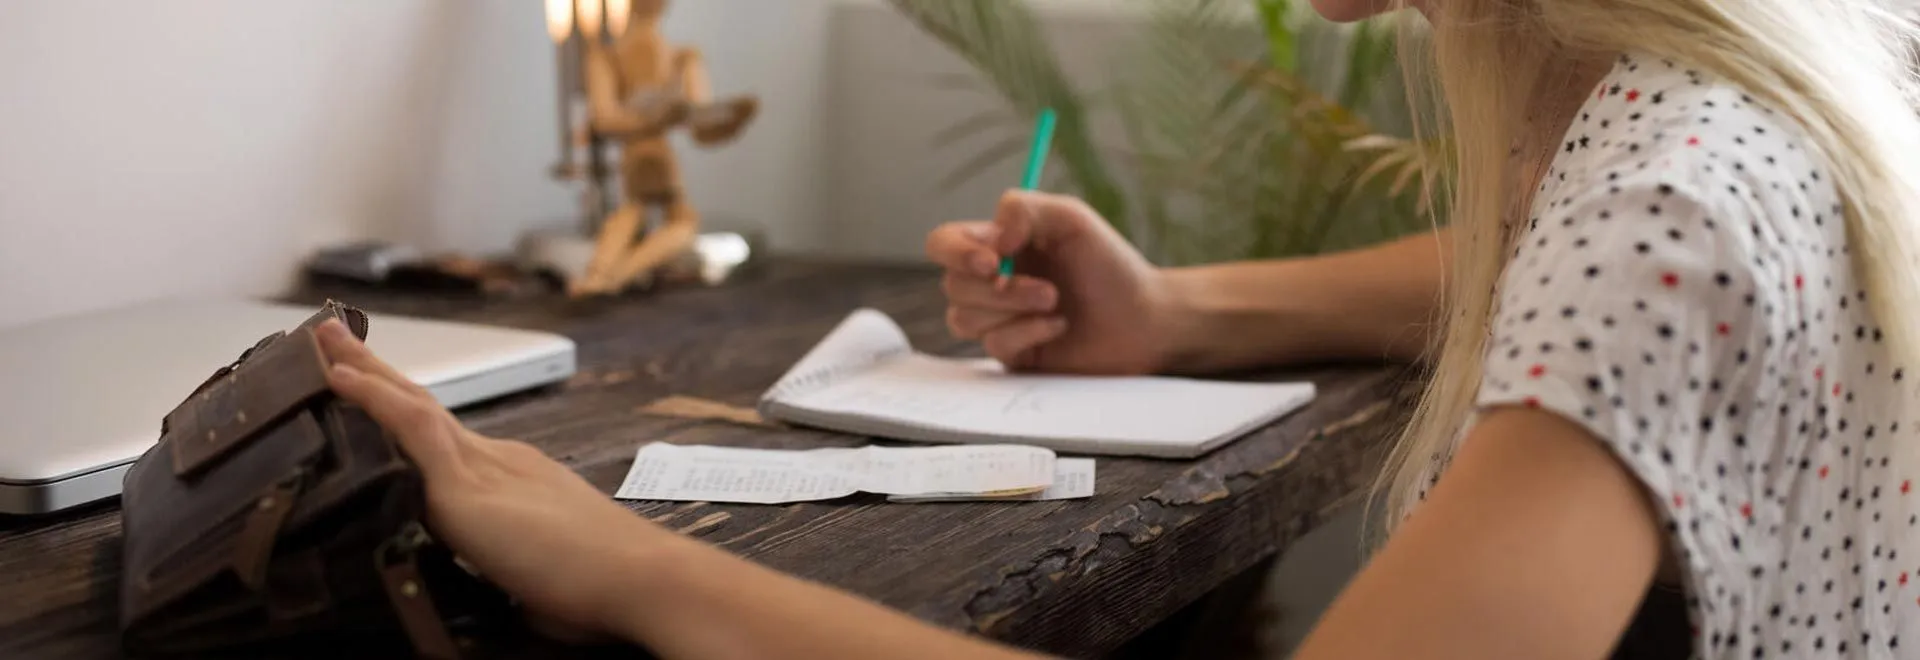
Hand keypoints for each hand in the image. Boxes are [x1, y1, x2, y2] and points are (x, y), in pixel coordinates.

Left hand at [313, 320, 670, 643]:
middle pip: (425, 409)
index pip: (447, 441)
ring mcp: (483, 467)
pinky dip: (372, 398)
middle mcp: (500, 461)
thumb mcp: (541, 576)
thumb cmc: (600, 587)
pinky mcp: (466, 486)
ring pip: (411, 407)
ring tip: (326, 340)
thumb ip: (516, 572)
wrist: (637, 578)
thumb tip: (516, 597)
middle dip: (380, 375)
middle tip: (337, 338)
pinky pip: (410, 427)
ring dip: (366, 372)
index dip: (406, 413)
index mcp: (516, 481)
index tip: (377, 392)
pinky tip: (340, 376)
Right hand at [926, 190, 1173, 373]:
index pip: (943, 243)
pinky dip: (1027, 334)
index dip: (956, 253)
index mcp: (997, 244)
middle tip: (1049, 291)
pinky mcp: (1011, 353)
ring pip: (964, 318)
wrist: (1144, 319)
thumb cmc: (1110, 265)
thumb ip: (1022, 209)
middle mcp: (990, 282)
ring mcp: (998, 320)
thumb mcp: (1071, 218)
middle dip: (1001, 290)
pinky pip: (993, 345)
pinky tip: (1058, 328)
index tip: (993, 261)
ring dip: (1013, 310)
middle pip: (952, 285)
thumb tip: (991, 241)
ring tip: (1056, 306)